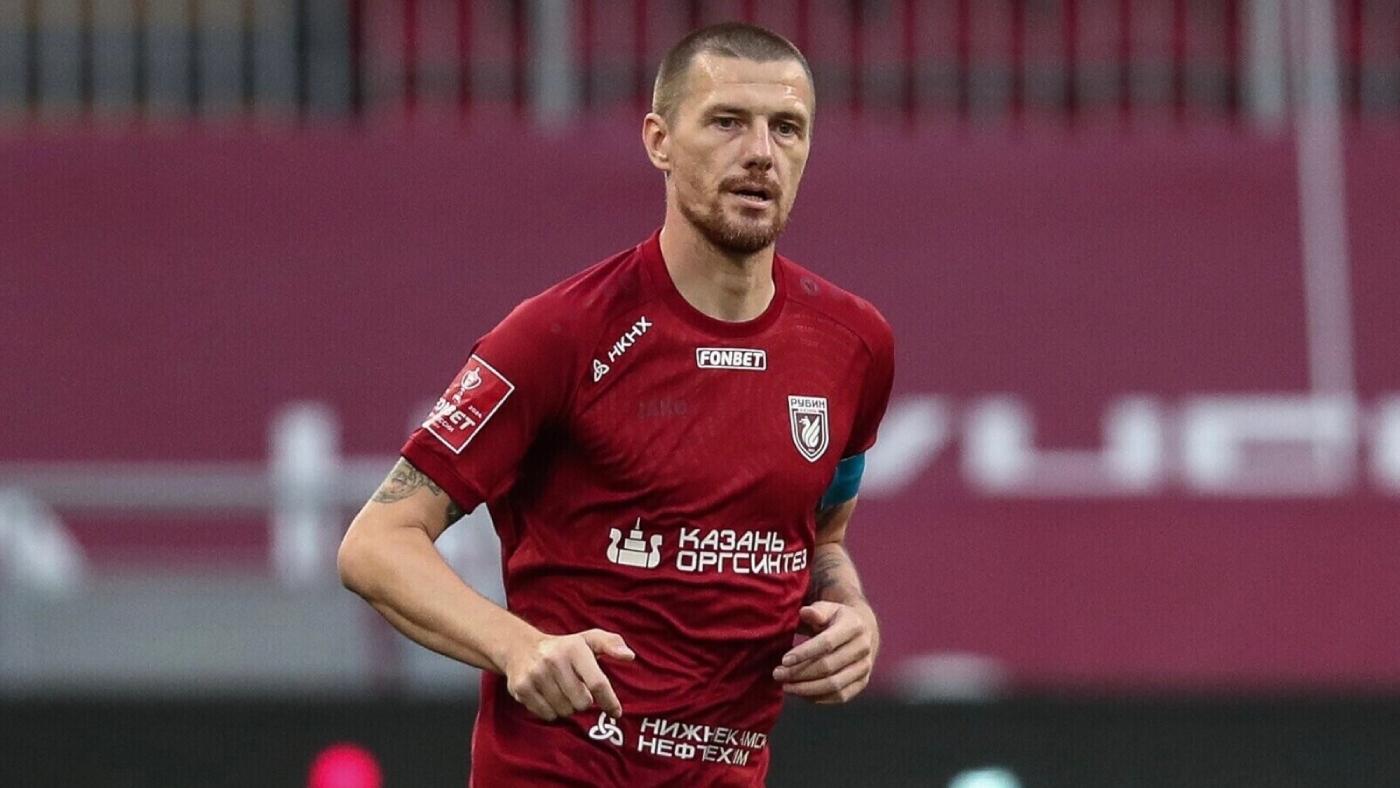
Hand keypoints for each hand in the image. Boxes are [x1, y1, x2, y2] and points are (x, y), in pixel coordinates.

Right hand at [503, 628, 634, 720]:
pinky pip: (547, 715)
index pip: (597, 682)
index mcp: (574, 648)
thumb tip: (629, 656)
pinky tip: (549, 696)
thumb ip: (612, 644)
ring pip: (565, 711)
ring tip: (562, 691)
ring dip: (568, 706)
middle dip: (584, 701)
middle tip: (578, 690)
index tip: (616, 712)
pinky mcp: (521, 688)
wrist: (521, 647)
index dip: (609, 701)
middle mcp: (554, 660)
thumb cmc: (564, 648)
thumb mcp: (588, 640)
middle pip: (582, 702)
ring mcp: (535, 675)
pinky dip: (552, 711)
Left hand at [772, 601, 877, 703]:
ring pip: (834, 685)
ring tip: (785, 686)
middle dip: (799, 673)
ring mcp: (865, 667)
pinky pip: (840, 696)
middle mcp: (863, 648)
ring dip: (807, 689)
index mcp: (854, 626)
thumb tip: (805, 612)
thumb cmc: (836, 619)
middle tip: (777, 674)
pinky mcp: (863, 682)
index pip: (827, 643)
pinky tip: (800, 693)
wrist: (863, 631)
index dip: (804, 653)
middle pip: (828, 667)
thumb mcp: (826, 609)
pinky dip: (819, 697)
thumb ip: (815, 611)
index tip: (783, 660)